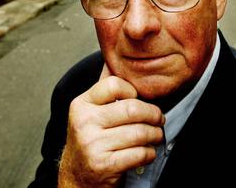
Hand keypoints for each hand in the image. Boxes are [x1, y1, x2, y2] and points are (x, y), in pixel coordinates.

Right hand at [58, 65, 164, 186]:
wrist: (77, 176)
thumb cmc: (90, 139)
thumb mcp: (90, 111)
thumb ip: (103, 88)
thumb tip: (113, 59)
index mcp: (81, 104)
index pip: (115, 84)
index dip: (133, 91)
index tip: (138, 100)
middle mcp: (84, 122)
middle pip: (133, 109)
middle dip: (153, 114)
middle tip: (159, 119)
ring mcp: (93, 144)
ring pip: (139, 132)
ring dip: (155, 135)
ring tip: (156, 135)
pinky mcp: (104, 165)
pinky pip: (139, 153)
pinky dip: (150, 153)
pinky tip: (147, 152)